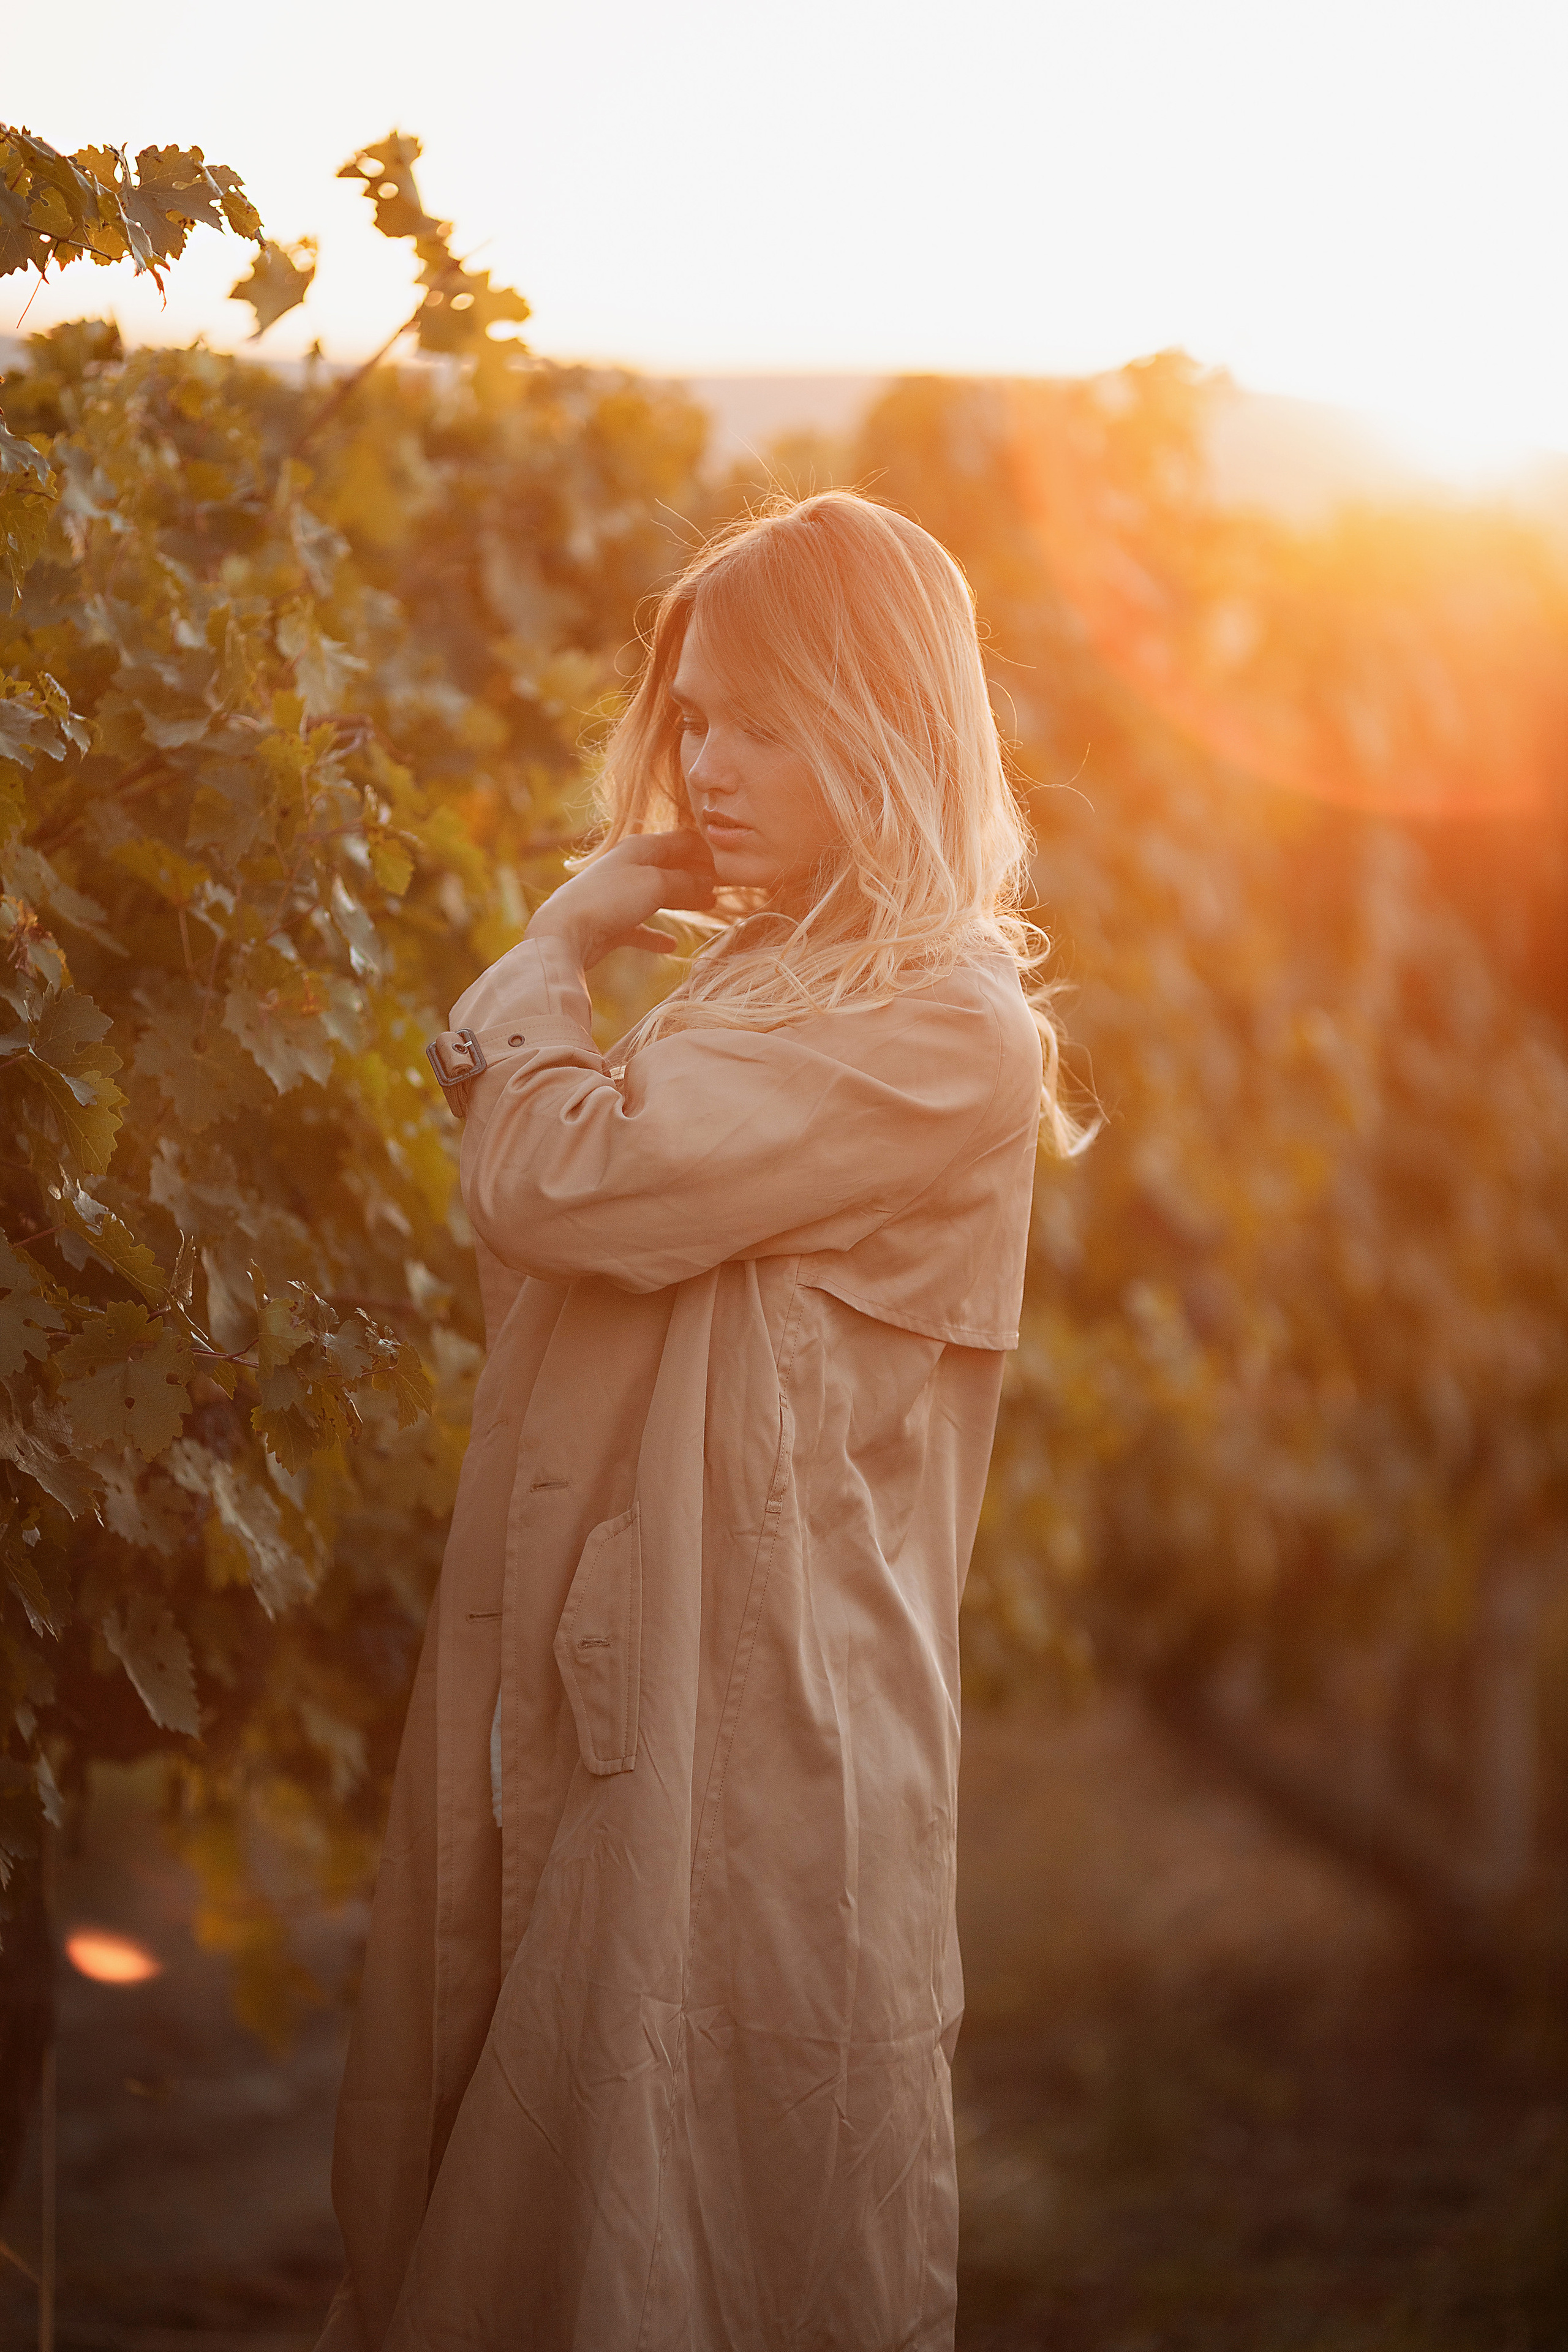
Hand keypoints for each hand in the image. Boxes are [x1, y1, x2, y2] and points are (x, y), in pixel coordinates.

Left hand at [524, 831, 716, 968]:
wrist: (564, 931)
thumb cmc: (610, 899)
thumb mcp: (655, 884)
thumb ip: (686, 882)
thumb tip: (710, 883)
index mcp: (639, 848)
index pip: (682, 841)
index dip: (708, 849)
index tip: (732, 860)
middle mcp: (628, 867)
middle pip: (671, 867)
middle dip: (699, 874)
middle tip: (727, 884)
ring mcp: (618, 896)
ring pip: (658, 894)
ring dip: (684, 899)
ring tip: (710, 906)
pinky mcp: (610, 924)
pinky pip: (639, 927)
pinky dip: (655, 934)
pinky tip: (670, 945)